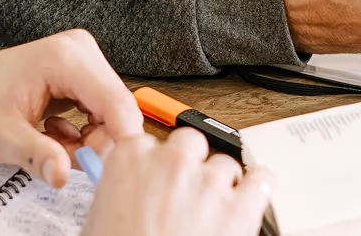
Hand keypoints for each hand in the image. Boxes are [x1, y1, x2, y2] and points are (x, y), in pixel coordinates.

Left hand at [0, 29, 142, 186]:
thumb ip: (39, 155)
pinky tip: (52, 133)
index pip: (116, 102)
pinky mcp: (78, 72)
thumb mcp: (2, 137)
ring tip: (50, 145)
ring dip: (87, 140)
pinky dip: (81, 133)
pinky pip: (98, 110)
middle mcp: (79, 51)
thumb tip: (63, 175)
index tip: (105, 172)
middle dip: (97, 143)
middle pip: (117, 108)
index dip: (118, 141)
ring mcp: (80, 59)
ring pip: (110, 112)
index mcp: (66, 58)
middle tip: (64, 161)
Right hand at [81, 127, 273, 235]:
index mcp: (130, 160)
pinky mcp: (240, 208)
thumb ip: (117, 195)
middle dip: (188, 167)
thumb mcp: (99, 222)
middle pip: (189, 143)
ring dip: (220, 186)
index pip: (146, 139)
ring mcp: (208, 183)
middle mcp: (172, 162)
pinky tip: (250, 200)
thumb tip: (125, 200)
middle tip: (183, 198)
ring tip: (212, 214)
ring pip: (225, 164)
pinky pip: (261, 180)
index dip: (152, 162)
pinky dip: (258, 189)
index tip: (155, 176)